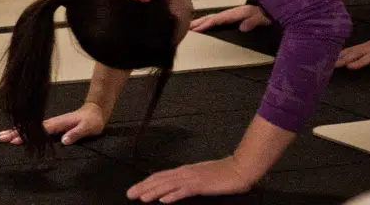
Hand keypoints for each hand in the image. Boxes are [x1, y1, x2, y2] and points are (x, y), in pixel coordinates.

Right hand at [0, 102, 105, 146]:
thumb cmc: (92, 121)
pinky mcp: (52, 127)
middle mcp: (52, 123)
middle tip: (0, 137)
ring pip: (30, 128)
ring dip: (16, 131)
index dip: (26, 135)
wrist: (95, 112)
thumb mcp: (87, 128)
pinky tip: (18, 135)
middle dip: (14, 132)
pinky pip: (35, 129)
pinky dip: (25, 131)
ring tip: (3, 136)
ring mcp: (51, 124)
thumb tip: (64, 141)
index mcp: (57, 124)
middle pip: (29, 128)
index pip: (38, 130)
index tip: (13, 139)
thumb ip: (76, 134)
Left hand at [127, 157, 256, 201]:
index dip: (146, 183)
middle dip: (143, 187)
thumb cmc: (223, 173)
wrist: (239, 169)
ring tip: (141, 198)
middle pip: (159, 180)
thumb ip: (188, 181)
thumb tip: (175, 188)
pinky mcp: (201, 185)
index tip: (135, 189)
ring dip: (153, 191)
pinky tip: (163, 200)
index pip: (160, 176)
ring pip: (167, 185)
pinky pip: (183, 191)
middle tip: (130, 194)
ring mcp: (192, 178)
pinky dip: (172, 195)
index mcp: (184, 171)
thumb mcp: (202, 176)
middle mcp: (185, 172)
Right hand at [189, 4, 271, 33]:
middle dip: (200, 22)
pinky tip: (207, 24)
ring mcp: (234, 13)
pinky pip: (220, 19)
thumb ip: (253, 21)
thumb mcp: (264, 17)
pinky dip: (210, 21)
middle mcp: (234, 12)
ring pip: (215, 17)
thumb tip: (242, 27)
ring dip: (203, 21)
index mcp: (238, 12)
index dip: (207, 23)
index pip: (219, 18)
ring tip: (191, 25)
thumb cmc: (270, 13)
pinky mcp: (236, 16)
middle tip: (187, 27)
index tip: (196, 28)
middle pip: (214, 16)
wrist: (276, 7)